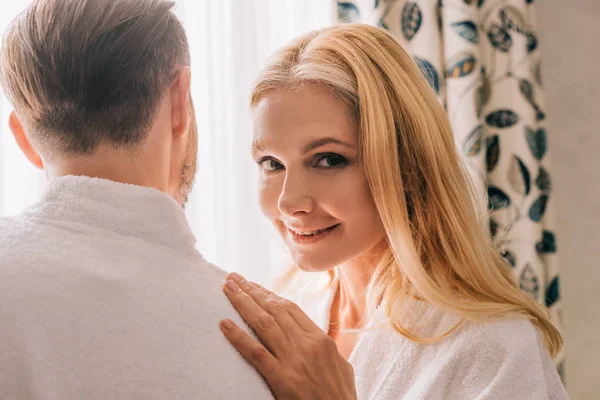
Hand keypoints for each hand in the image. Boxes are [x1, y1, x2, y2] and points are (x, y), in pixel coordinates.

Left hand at [220, 273, 356, 399]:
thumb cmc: (340, 397)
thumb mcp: (341, 366)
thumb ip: (326, 349)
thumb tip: (316, 337)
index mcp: (320, 340)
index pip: (290, 308)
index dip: (268, 294)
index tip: (253, 284)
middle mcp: (306, 345)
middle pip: (274, 310)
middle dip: (251, 291)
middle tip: (234, 278)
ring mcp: (294, 360)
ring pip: (263, 324)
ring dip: (243, 303)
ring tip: (227, 289)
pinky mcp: (282, 379)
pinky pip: (256, 353)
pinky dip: (239, 337)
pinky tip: (225, 324)